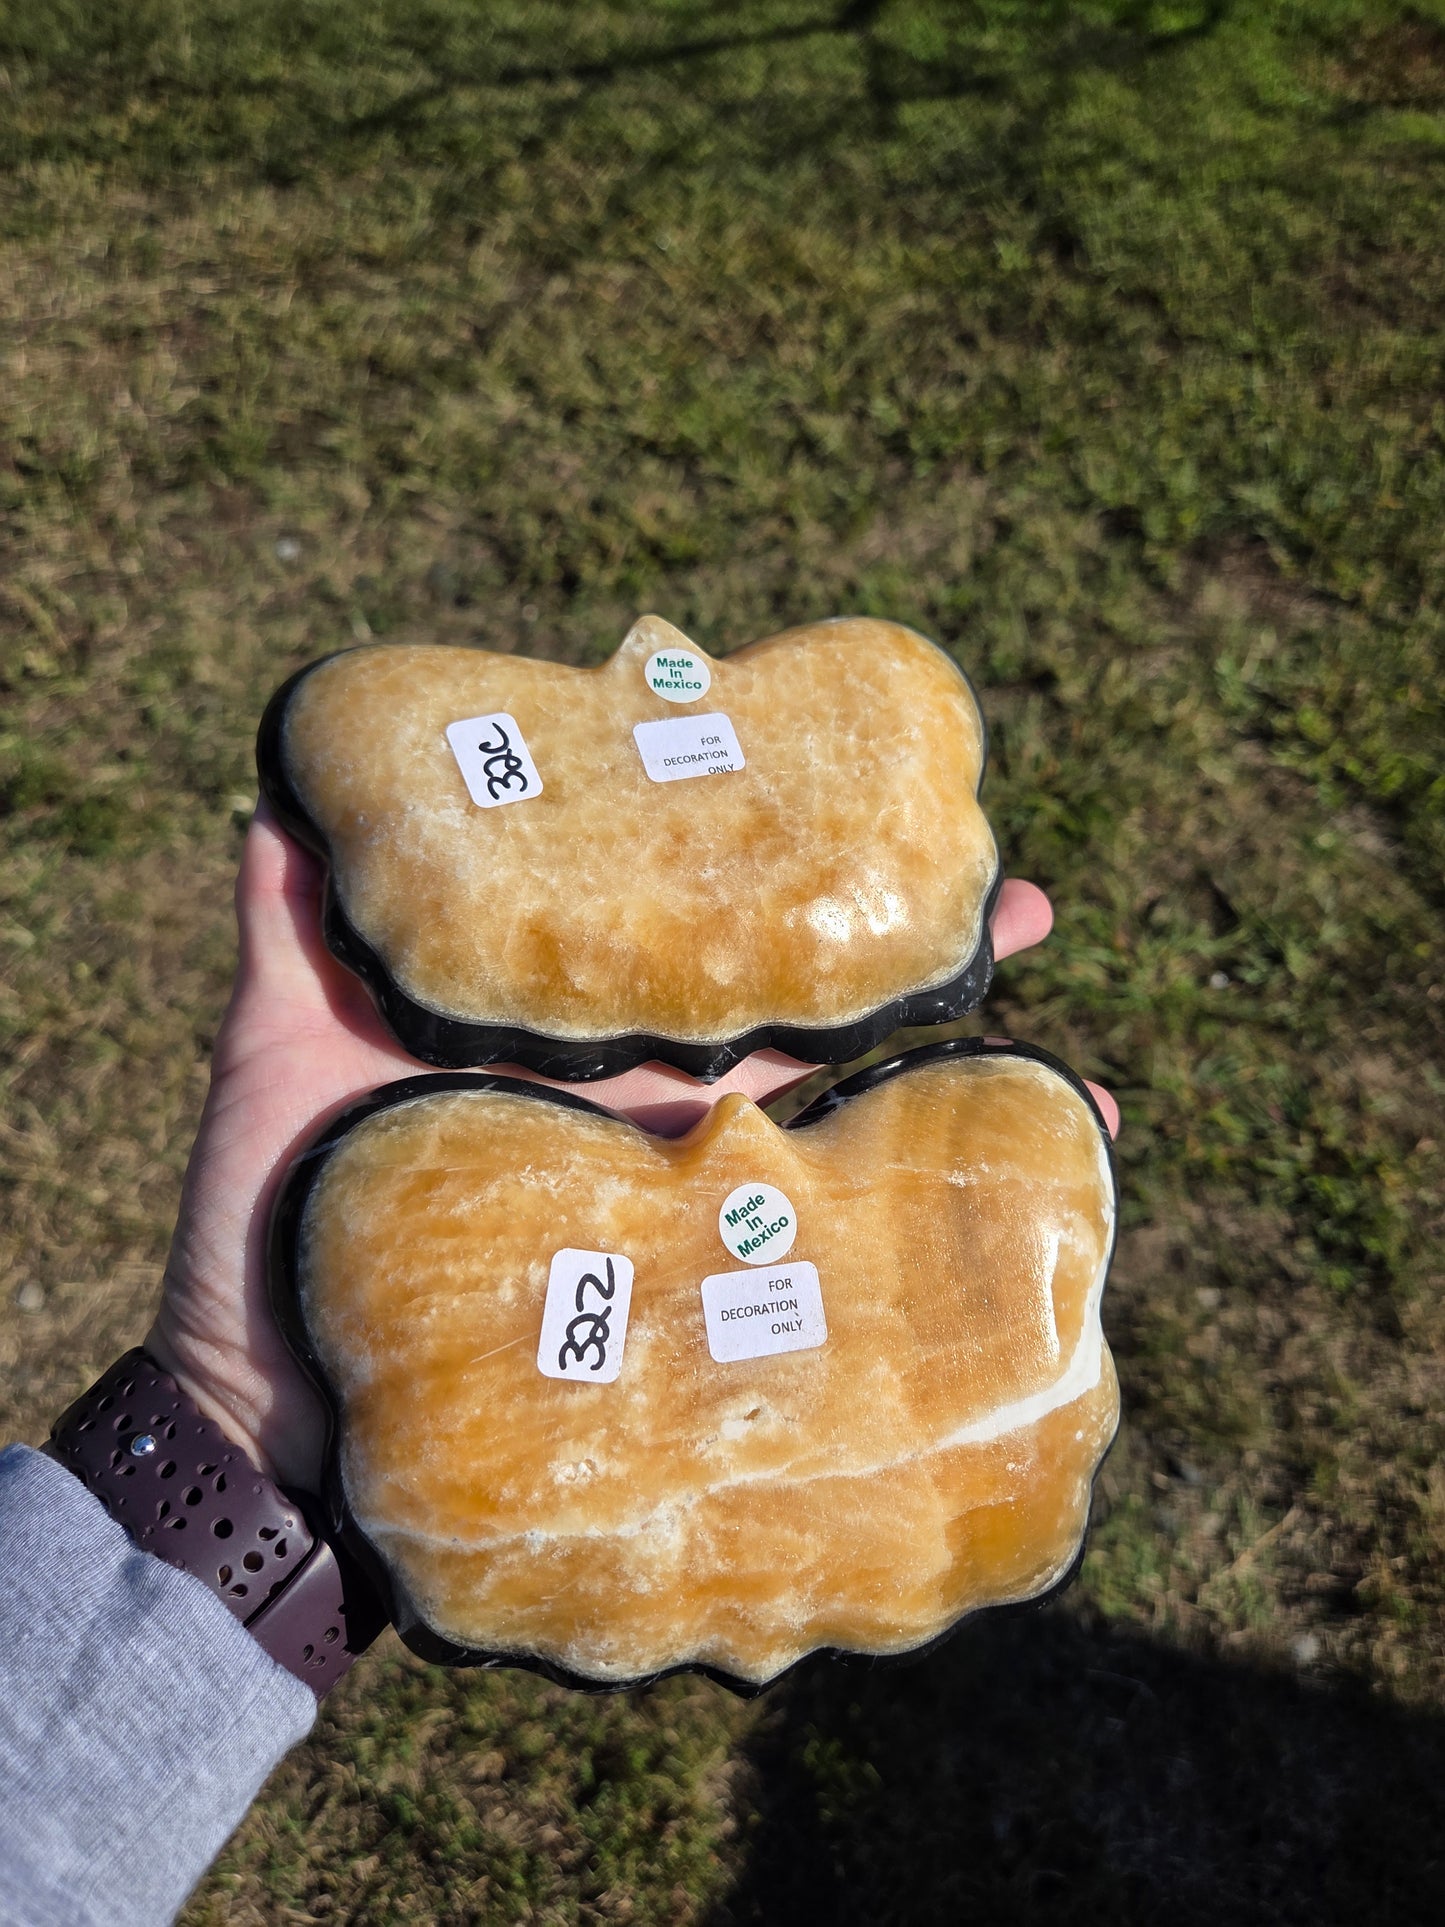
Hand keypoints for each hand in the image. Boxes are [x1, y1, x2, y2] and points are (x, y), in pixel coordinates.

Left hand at [147, 805, 1101, 1491]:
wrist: (266, 1418)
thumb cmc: (266, 1231)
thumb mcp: (277, 1058)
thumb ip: (291, 932)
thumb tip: (278, 786)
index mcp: (572, 1051)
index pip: (698, 943)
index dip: (781, 879)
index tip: (863, 809)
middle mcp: (642, 1126)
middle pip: (801, 1028)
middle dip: (912, 971)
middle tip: (1024, 911)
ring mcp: (668, 1223)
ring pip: (834, 1153)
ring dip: (953, 1115)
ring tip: (1075, 1095)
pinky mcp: (677, 1318)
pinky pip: (812, 1294)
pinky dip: (913, 1273)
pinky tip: (1013, 1251)